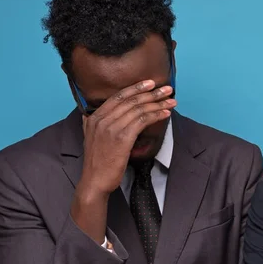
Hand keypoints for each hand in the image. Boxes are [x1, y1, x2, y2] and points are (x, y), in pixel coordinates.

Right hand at [70, 80, 175, 243]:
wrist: (95, 181)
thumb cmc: (98, 162)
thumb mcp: (90, 138)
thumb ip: (91, 124)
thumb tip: (91, 114)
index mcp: (94, 117)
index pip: (118, 96)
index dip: (135, 88)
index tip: (150, 83)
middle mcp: (101, 119)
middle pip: (130, 100)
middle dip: (151, 92)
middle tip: (166, 88)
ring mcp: (111, 127)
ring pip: (138, 109)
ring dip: (158, 103)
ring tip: (171, 100)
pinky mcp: (122, 137)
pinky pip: (142, 120)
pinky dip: (156, 114)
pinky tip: (166, 113)